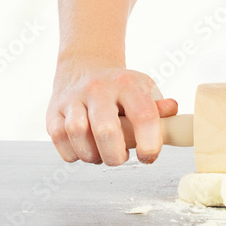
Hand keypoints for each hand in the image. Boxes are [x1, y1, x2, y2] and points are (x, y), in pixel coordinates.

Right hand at [46, 57, 177, 165]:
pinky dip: (73, 153)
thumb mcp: (144, 89)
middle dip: (115, 156)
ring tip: (102, 153)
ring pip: (78, 134)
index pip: (143, 114)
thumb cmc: (121, 87)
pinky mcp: (53, 111)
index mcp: (127, 83)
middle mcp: (99, 88)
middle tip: (120, 158)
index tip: (149, 157)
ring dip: (92, 155)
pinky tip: (84, 148)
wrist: (86, 67)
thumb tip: (172, 112)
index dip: (150, 142)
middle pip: (105, 130)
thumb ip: (159, 106)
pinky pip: (59, 140)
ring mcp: (73, 98)